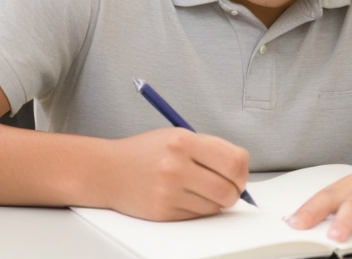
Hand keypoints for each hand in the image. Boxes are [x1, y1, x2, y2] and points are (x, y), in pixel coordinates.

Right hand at [101, 128, 249, 220]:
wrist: (108, 171)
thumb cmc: (147, 151)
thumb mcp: (178, 135)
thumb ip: (211, 147)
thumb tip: (242, 167)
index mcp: (183, 141)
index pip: (234, 161)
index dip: (242, 172)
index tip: (239, 174)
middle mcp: (175, 166)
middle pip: (228, 189)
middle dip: (235, 191)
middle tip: (229, 188)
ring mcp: (168, 191)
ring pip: (215, 206)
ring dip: (216, 201)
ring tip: (203, 189)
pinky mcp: (163, 212)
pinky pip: (197, 215)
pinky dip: (199, 209)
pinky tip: (186, 196)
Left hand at [287, 161, 351, 242]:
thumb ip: (342, 209)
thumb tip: (312, 226)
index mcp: (351, 186)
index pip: (323, 197)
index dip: (305, 210)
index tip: (289, 225)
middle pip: (338, 199)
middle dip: (318, 212)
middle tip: (302, 229)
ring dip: (348, 220)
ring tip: (337, 237)